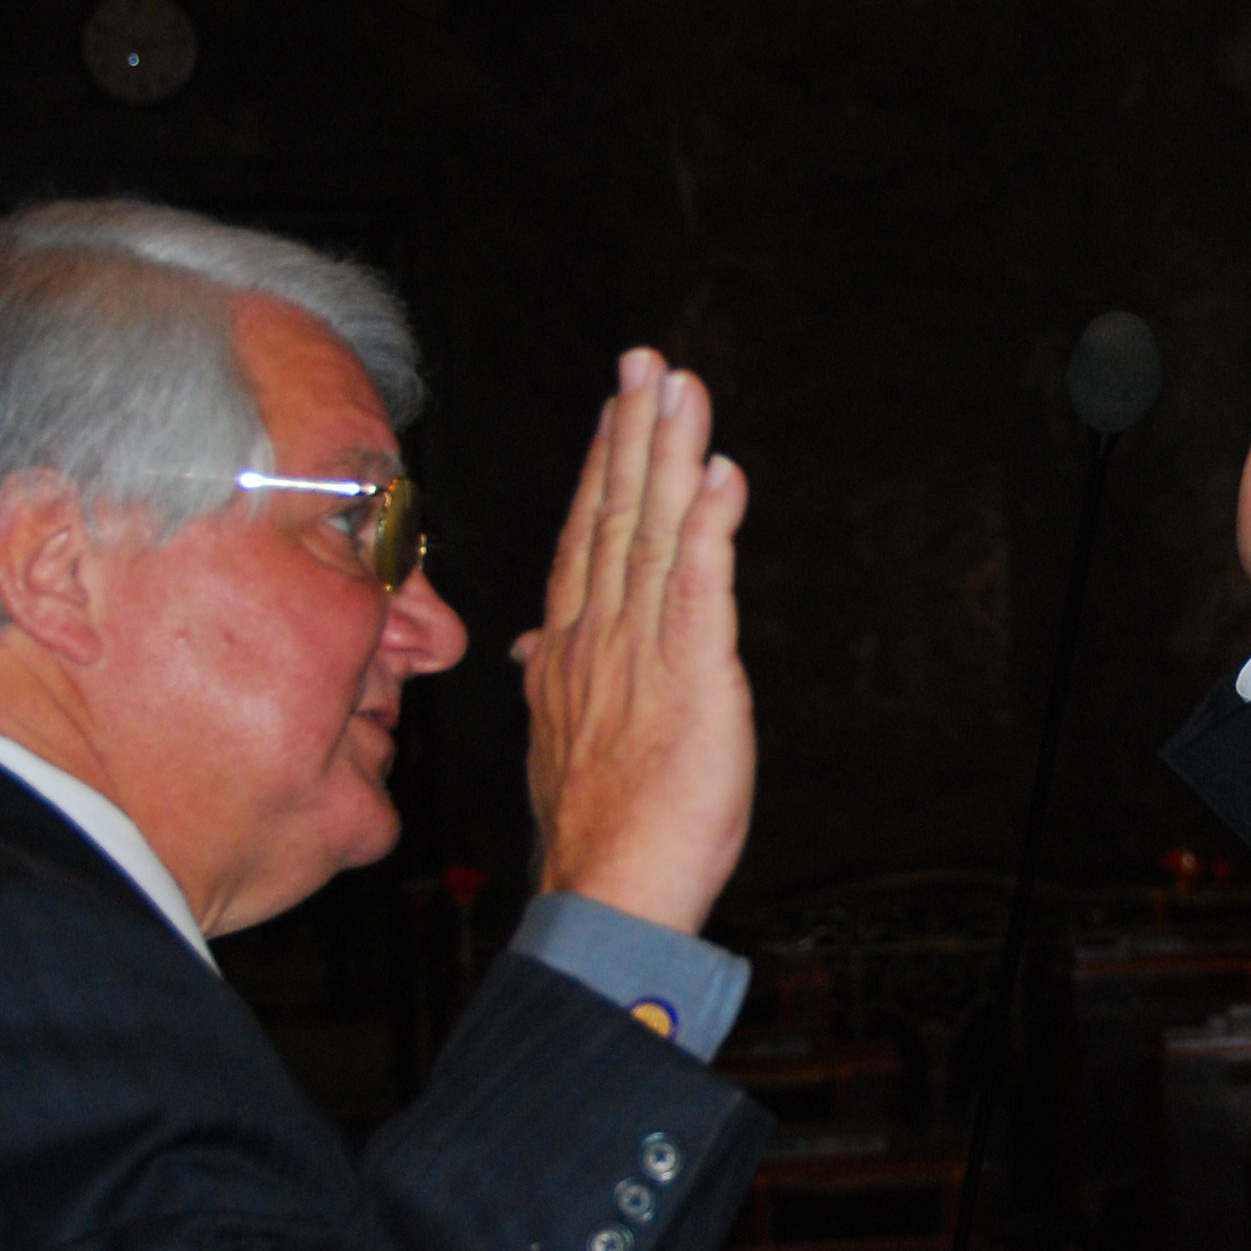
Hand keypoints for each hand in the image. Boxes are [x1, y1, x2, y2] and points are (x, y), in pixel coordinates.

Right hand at [515, 348, 753, 935]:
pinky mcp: (691, 677)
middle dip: (633, 431)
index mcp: (568, 651)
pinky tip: (721, 475)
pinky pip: (699, 588)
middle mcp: (597, 637)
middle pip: (614, 514)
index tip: (618, 407)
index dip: (604, 468)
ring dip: (669, 454)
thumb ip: (552, 683)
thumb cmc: (596, 829)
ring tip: (681, 387)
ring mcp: (640, 653)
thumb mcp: (561, 743)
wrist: (607, 890)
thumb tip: (529, 650)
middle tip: (646, 360)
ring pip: (652, 532)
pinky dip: (710, 527)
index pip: (585, 540)